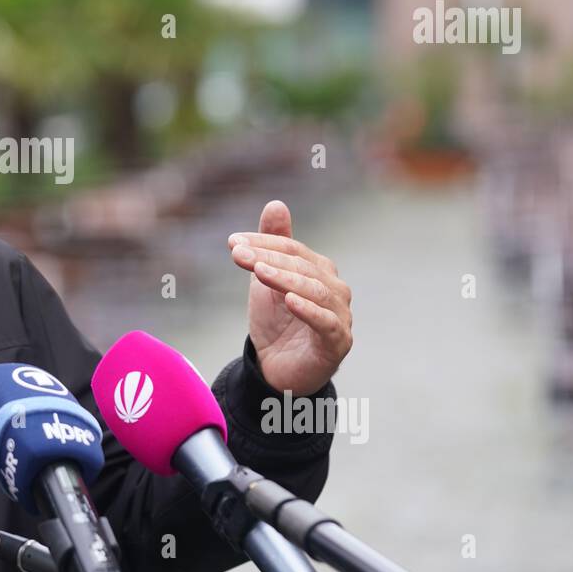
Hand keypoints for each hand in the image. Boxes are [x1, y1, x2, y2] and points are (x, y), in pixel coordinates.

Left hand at [228, 200, 351, 395]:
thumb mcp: (267, 279)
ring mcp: (340, 315)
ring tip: (259, 272)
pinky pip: (326, 323)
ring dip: (285, 278)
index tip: (232, 242)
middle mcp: (335, 289)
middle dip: (268, 257)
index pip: (292, 249)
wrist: (278, 368)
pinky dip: (308, 310)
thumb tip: (276, 203)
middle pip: (303, 266)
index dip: (263, 243)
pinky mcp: (338, 342)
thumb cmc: (277, 321)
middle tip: (238, 253)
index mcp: (320, 270)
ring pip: (315, 290)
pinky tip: (289, 300)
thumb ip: (273, 243)